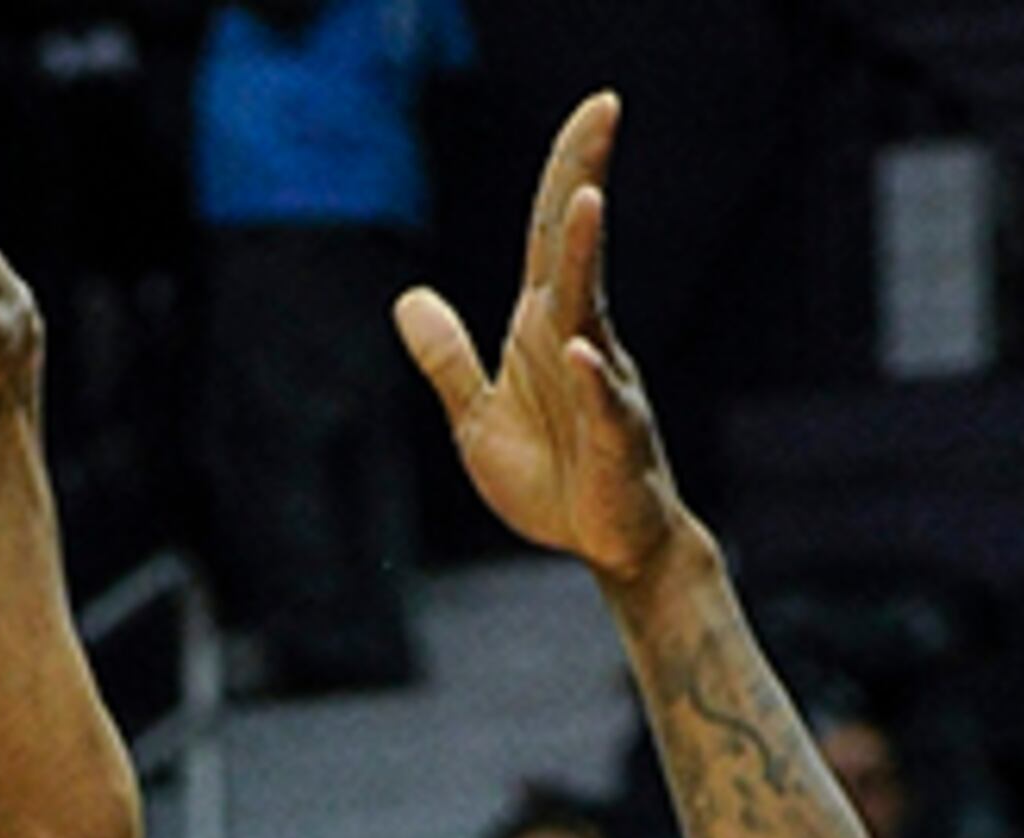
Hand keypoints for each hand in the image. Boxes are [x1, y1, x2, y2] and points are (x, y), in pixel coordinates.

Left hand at [393, 93, 694, 589]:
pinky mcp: (616, 440)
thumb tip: (407, 297)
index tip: (594, 108)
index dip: (566, 172)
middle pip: (577, 249)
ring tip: (586, 202)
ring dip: (587, 259)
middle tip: (605, 108)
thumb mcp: (476, 417)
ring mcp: (604, 386)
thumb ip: (446, 358)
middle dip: (585, 177)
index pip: (551, 237)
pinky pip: (604, 403)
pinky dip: (590, 378)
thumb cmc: (552, 477)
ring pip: (592, 312)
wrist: (609, 543)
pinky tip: (576, 349)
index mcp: (545, 329)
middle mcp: (581, 340)